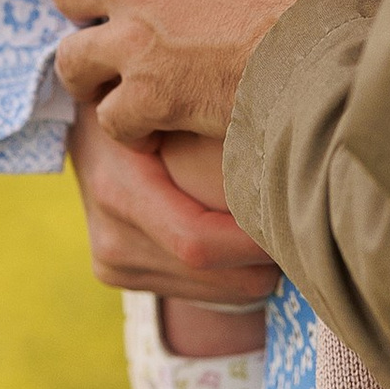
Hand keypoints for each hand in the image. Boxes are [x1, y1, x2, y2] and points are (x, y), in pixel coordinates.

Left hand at [51, 0, 377, 148]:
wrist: (329, 50)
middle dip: (82, 0)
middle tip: (108, 13)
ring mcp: (137, 43)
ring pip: (72, 58)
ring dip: (90, 66)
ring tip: (111, 75)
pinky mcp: (152, 99)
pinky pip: (111, 118)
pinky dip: (129, 124)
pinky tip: (150, 124)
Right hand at [65, 96, 281, 305]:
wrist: (82, 117)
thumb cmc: (142, 96)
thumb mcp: (168, 97)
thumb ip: (209, 121)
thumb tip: (283, 128)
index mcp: (118, 191)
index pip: (197, 242)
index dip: (252, 242)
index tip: (297, 220)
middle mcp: (111, 237)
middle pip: (209, 275)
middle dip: (264, 261)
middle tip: (307, 230)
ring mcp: (112, 261)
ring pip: (209, 292)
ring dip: (254, 272)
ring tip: (287, 234)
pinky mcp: (117, 271)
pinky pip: (194, 292)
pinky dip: (231, 276)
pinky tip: (252, 247)